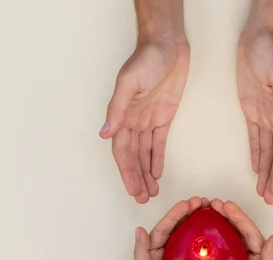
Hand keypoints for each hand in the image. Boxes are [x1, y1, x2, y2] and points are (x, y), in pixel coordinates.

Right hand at [100, 39, 189, 203]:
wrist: (168, 46)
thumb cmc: (146, 59)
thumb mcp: (129, 83)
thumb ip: (117, 110)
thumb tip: (104, 134)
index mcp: (122, 115)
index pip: (122, 151)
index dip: (126, 171)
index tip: (132, 189)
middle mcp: (133, 121)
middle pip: (133, 157)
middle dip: (136, 178)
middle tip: (142, 199)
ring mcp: (148, 120)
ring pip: (145, 153)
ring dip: (146, 173)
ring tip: (150, 192)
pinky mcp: (164, 117)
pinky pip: (158, 143)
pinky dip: (157, 158)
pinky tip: (157, 173)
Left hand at [134, 197, 207, 259]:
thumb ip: (142, 254)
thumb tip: (139, 230)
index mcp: (153, 256)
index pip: (163, 229)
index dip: (175, 215)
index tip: (188, 204)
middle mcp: (167, 257)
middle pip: (178, 229)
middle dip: (189, 214)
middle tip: (203, 202)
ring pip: (191, 236)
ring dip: (200, 223)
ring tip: (211, 210)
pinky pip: (202, 250)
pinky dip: (209, 239)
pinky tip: (218, 230)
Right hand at [210, 199, 272, 259]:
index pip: (250, 234)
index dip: (239, 218)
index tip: (226, 206)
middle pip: (238, 233)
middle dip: (227, 216)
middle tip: (213, 203)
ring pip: (226, 240)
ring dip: (217, 225)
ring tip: (204, 212)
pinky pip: (215, 253)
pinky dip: (208, 241)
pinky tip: (197, 233)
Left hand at [237, 27, 272, 204]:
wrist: (258, 37)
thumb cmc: (271, 53)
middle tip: (270, 199)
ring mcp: (265, 115)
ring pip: (267, 150)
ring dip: (266, 171)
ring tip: (263, 190)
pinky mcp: (253, 109)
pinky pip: (255, 137)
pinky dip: (257, 153)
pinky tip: (256, 167)